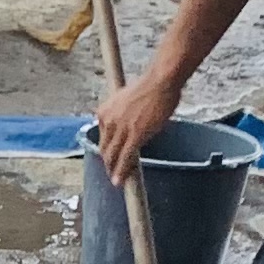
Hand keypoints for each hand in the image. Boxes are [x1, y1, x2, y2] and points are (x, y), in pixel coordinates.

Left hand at [94, 70, 180, 185]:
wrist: (160, 82)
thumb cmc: (150, 87)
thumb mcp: (126, 100)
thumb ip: (123, 114)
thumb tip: (130, 123)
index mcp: (105, 111)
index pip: (102, 137)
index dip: (106, 150)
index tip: (110, 157)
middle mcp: (108, 120)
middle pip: (104, 149)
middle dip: (108, 163)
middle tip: (112, 172)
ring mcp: (120, 129)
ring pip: (112, 156)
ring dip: (113, 170)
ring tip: (116, 180)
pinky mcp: (134, 135)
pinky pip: (125, 158)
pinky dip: (121, 172)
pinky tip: (120, 181)